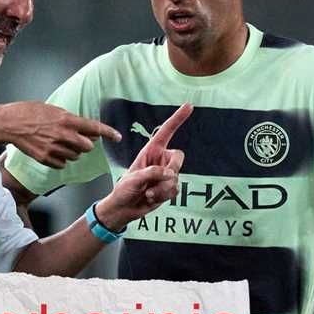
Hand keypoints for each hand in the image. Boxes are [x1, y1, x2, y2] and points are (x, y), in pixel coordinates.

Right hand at [0, 102, 120, 168]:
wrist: (9, 124)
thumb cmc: (29, 112)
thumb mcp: (53, 110)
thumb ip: (70, 119)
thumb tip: (85, 127)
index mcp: (66, 119)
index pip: (94, 127)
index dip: (109, 133)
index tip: (118, 137)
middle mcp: (63, 134)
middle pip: (87, 146)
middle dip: (86, 144)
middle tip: (79, 140)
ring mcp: (54, 148)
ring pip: (75, 156)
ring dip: (72, 152)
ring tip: (59, 142)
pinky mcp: (45, 158)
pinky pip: (62, 164)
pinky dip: (61, 159)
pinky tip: (52, 151)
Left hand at [97, 103, 191, 228]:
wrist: (125, 208)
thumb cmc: (125, 189)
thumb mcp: (134, 178)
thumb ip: (152, 173)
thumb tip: (169, 174)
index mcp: (151, 150)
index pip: (167, 131)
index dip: (178, 118)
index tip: (189, 106)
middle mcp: (161, 159)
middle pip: (178, 157)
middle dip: (170, 170)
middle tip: (158, 179)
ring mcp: (166, 174)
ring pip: (176, 177)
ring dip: (161, 189)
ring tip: (147, 193)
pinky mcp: (169, 187)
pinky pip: (175, 189)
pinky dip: (163, 196)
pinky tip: (152, 197)